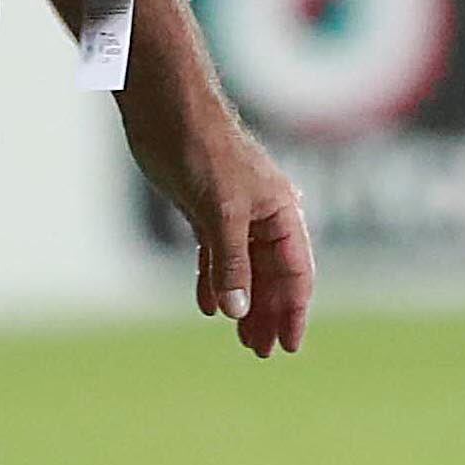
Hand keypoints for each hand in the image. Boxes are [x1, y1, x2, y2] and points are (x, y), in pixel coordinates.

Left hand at [144, 103, 312, 358]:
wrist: (168, 111)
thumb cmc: (204, 150)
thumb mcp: (222, 213)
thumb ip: (232, 264)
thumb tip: (239, 312)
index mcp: (282, 212)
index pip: (296, 272)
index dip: (294, 311)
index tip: (289, 346)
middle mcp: (263, 215)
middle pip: (273, 276)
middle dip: (269, 314)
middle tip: (263, 353)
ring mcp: (233, 214)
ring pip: (245, 269)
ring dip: (243, 304)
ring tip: (243, 340)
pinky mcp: (205, 210)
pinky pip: (216, 256)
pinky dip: (214, 281)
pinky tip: (208, 307)